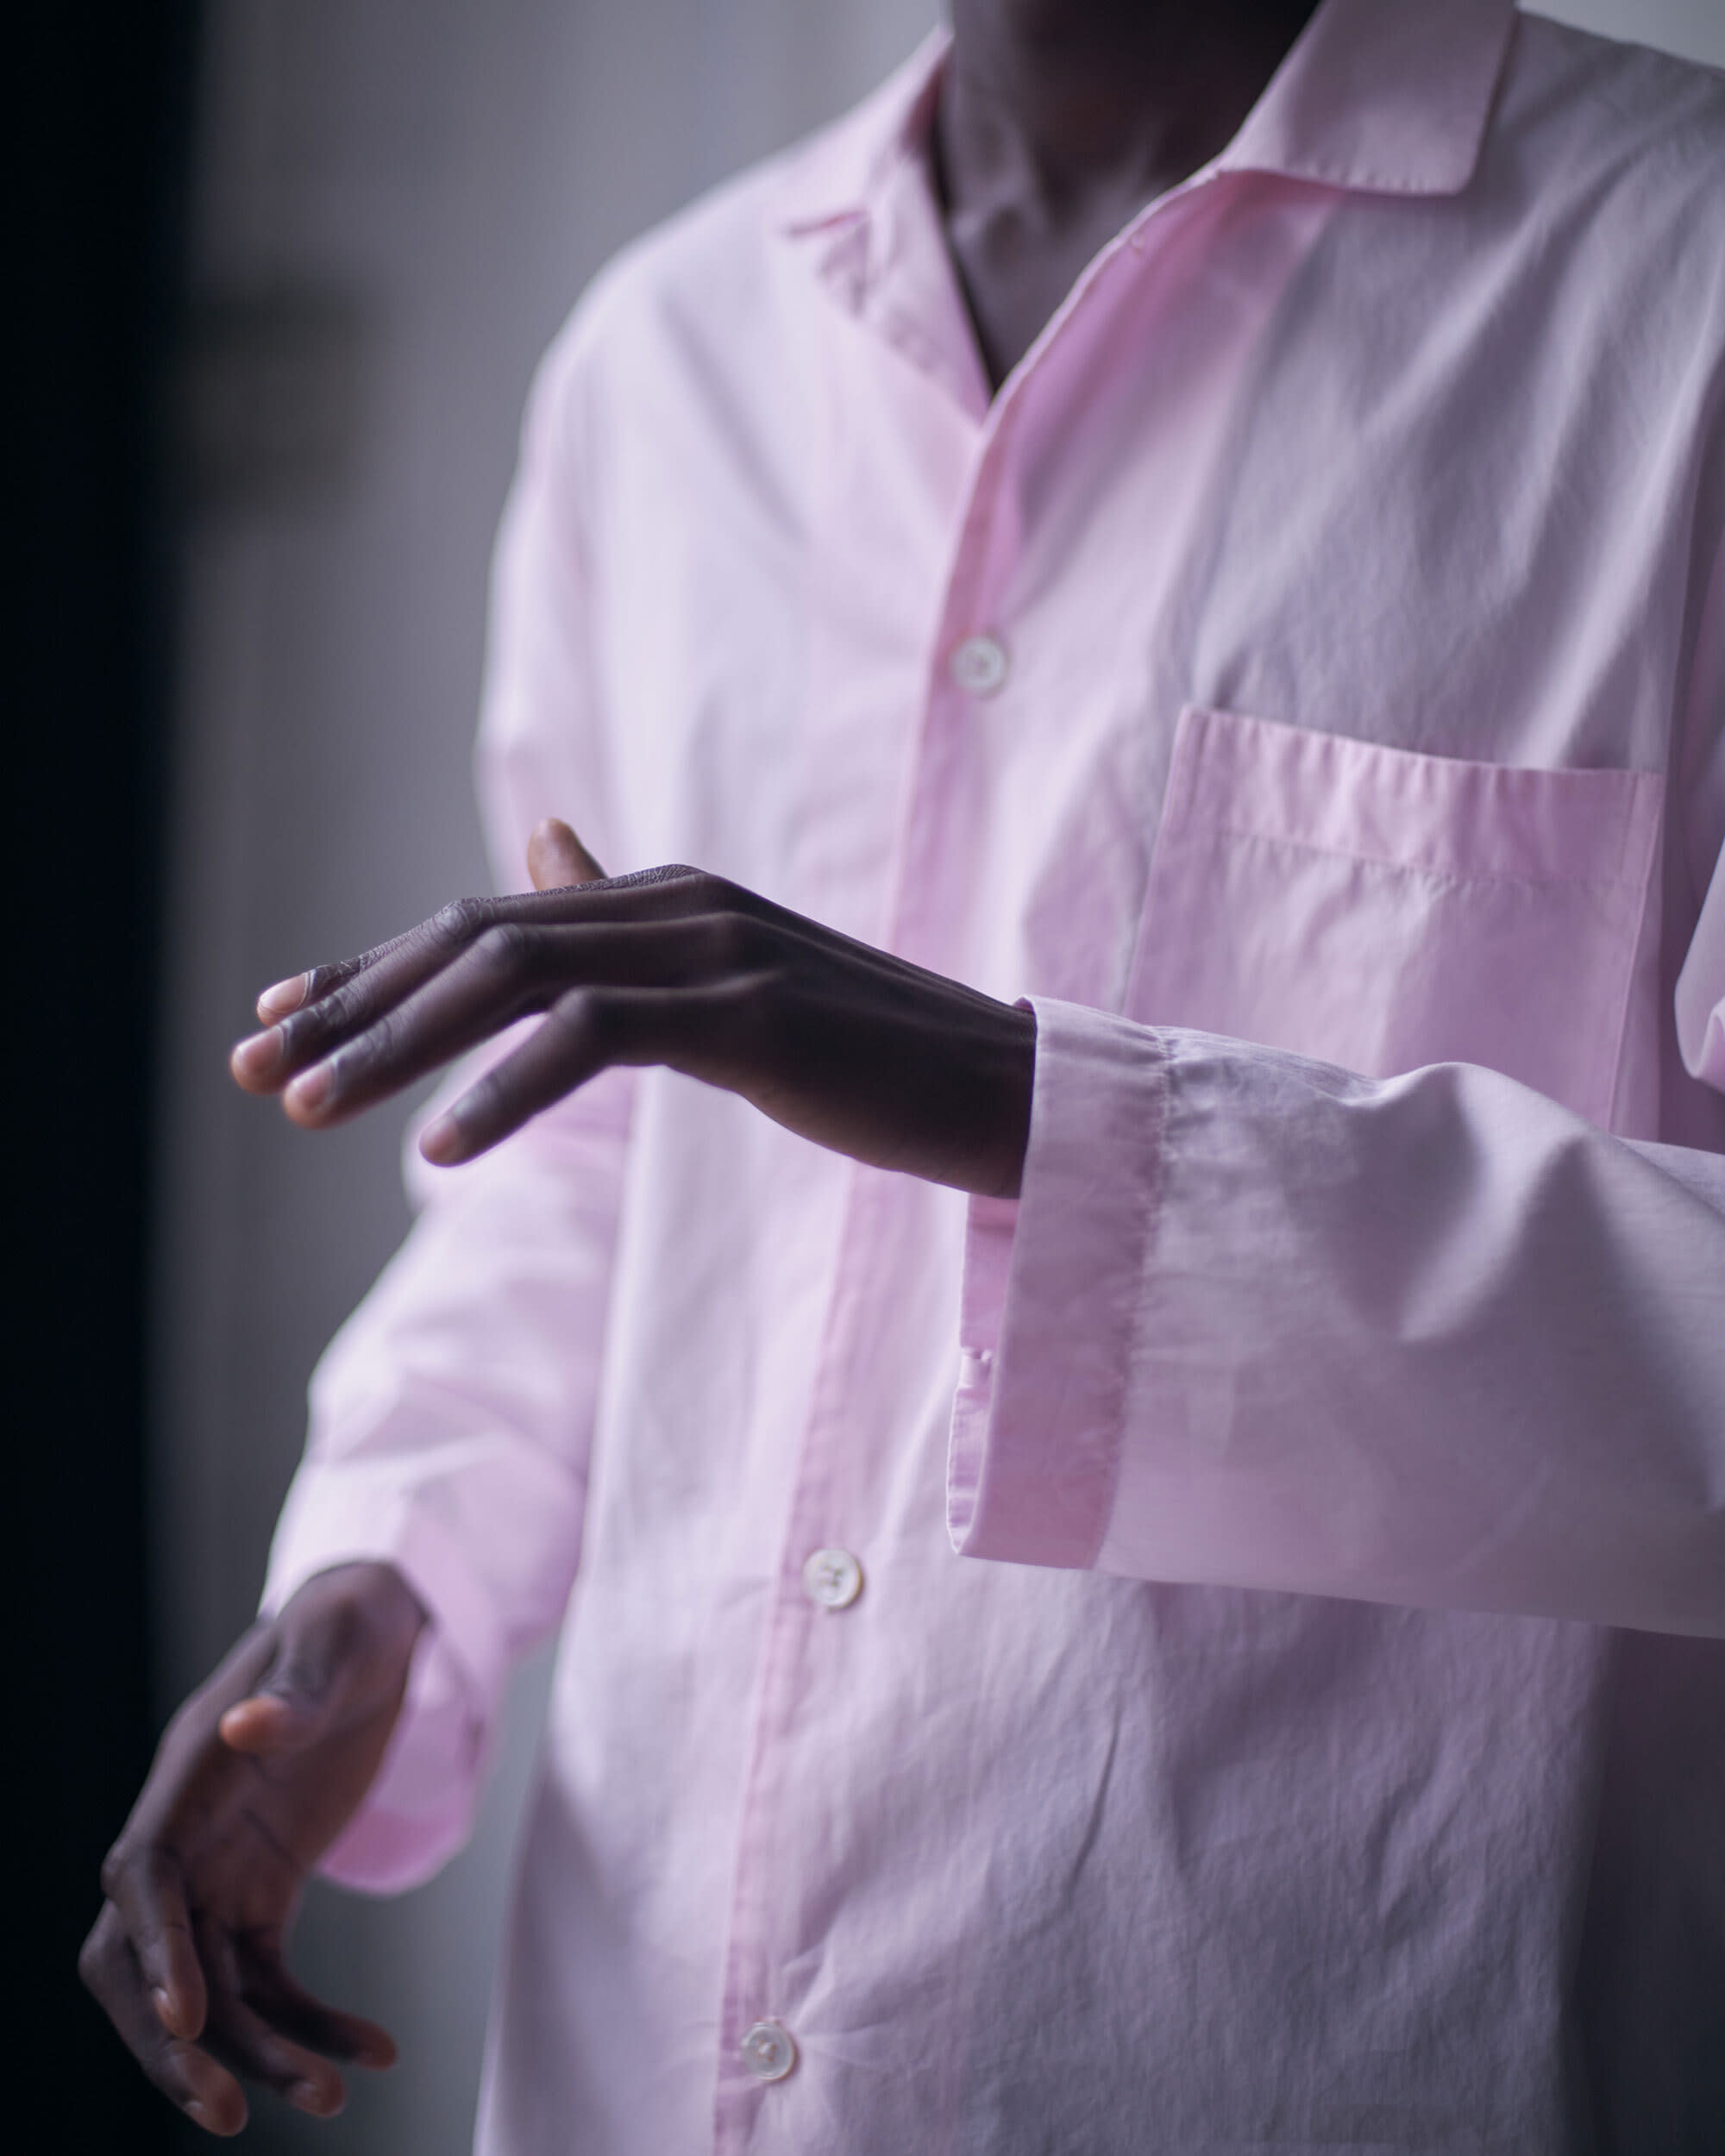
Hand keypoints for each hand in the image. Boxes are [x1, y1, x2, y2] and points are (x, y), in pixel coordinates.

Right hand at [81, 1563, 427, 2134]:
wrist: (376, 1625)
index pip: (143, 1878)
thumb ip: (293, 1693)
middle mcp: (190, 1836)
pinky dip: (312, 2023)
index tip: (188, 2018)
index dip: (154, 1950)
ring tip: (332, 2094)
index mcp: (189, 1776)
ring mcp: (223, 1872)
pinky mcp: (265, 1892)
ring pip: (215, 1992)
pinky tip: (374, 2050)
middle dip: (176, 2044)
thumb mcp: (332, 1644)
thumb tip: (243, 1728)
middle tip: (228, 2113)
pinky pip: (272, 1980)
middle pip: (148, 1961)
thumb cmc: (345, 1624)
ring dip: (260, 2053)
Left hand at [229, 820, 1036, 1197]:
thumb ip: (627, 924)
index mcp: (664, 896)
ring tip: (305, 1107)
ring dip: (396, 1042)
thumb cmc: (871, 1059)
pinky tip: (444, 1150)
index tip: (275, 1014)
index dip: (368, 968)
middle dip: (350, 1003)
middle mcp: (676, 901)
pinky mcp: (753, 1011)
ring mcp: (716, 947)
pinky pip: (597, 1036)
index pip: (482, 919)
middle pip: (472, 936)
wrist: (1011, 1089)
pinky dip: (508, 1087)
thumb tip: (543, 846)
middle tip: (250, 1067)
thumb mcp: (731, 984)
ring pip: (514, 974)